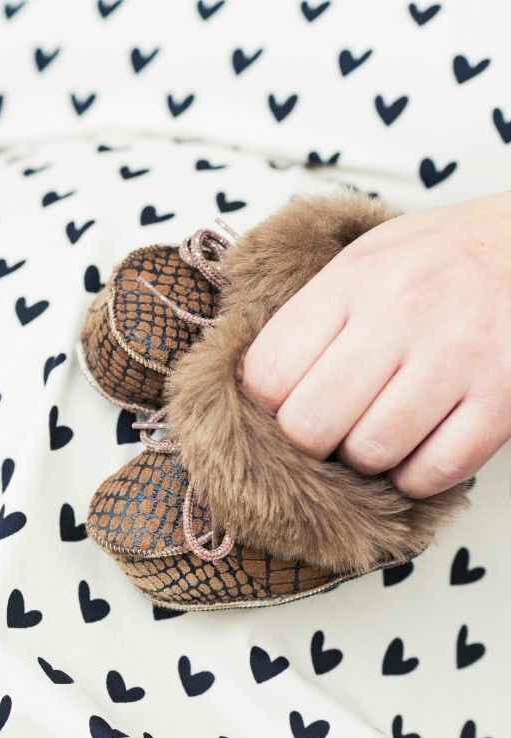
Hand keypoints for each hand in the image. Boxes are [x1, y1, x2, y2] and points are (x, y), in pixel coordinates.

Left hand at [242, 191, 510, 497]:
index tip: (287, 400)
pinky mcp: (503, 400)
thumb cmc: (436, 259)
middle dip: (310, 441)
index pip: (265, 375)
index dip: (267, 404)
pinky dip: (416, 477)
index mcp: (351, 282)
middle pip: (310, 426)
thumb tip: (252, 388)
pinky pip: (435, 472)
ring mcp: (457, 358)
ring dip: (365, 459)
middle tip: (330, 427)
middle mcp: (400, 316)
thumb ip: (309, 318)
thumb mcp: (362, 261)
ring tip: (377, 432)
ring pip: (370, 454)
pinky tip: (417, 449)